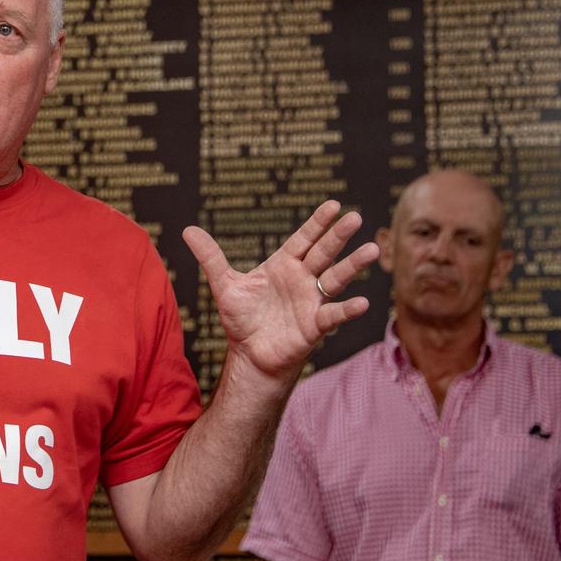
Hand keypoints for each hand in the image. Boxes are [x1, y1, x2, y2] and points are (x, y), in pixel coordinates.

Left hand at [184, 200, 378, 381]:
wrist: (250, 355)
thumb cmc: (242, 319)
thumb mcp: (225, 285)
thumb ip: (211, 258)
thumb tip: (188, 230)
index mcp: (283, 265)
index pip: (303, 239)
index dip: (317, 223)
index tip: (334, 205)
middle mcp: (302, 279)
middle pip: (323, 252)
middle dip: (338, 235)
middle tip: (356, 217)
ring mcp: (311, 301)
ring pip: (336, 278)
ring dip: (353, 265)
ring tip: (372, 250)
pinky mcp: (315, 326)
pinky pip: (334, 315)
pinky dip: (347, 309)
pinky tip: (362, 302)